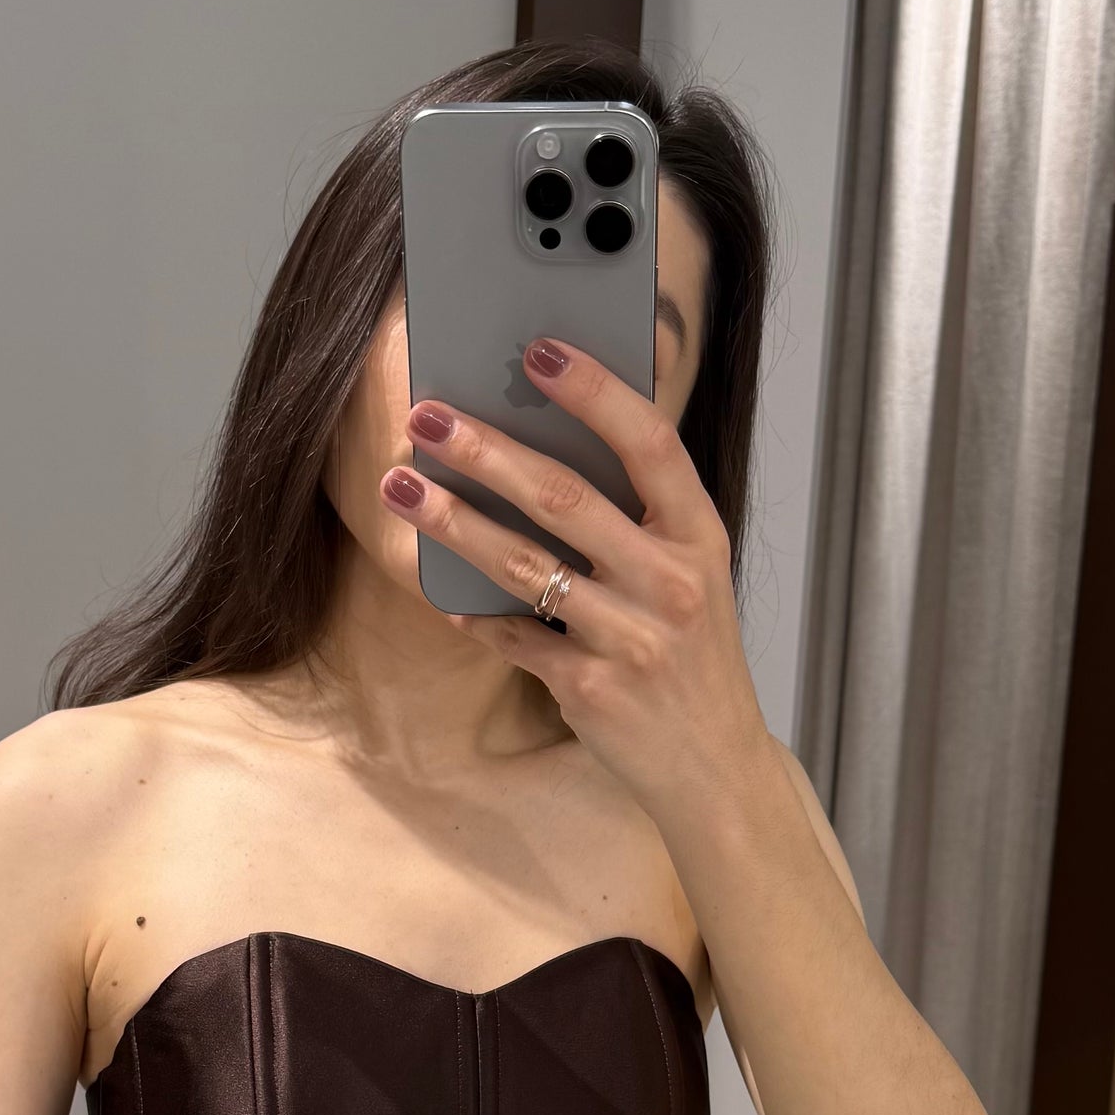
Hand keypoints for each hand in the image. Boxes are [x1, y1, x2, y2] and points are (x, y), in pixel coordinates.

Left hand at [381, 340, 766, 818]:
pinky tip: (443, 594)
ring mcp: (633, 639)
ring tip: (400, 487)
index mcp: (699, 536)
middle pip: (565, 499)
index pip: (650, 444)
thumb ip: (640, 516)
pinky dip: (476, 615)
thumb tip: (546, 439)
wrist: (714, 764)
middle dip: (486, 451)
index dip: (595, 392)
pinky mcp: (593, 690)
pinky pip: (516, 639)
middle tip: (427, 416)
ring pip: (525, 567)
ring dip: (454, 522)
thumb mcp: (692, 575)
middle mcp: (672, 583)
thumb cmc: (690, 654)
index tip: (538, 350)